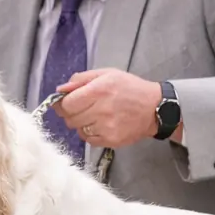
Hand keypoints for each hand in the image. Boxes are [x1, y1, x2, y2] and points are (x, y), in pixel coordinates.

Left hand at [53, 69, 173, 148]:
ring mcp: (106, 127)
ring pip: (78, 130)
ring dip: (81, 124)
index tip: (63, 103)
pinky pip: (89, 140)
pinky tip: (101, 125)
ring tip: (95, 115)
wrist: (155, 107)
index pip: (67, 104)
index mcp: (99, 90)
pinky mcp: (111, 140)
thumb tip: (60, 90)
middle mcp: (102, 109)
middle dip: (71, 114)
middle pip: (70, 119)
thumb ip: (81, 79)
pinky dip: (90, 133)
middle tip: (82, 108)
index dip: (61, 104)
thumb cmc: (130, 88)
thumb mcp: (106, 74)